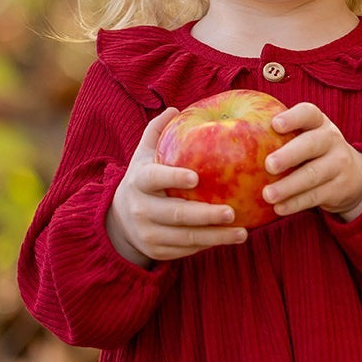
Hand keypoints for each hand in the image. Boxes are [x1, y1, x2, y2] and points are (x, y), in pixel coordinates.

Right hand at [108, 106, 249, 263]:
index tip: (197, 178)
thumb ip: (157, 132)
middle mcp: (141, 209)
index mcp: (139, 181)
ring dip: (215, 236)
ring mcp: (148, 233)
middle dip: (205, 215)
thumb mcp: (143, 156)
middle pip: (176, 214)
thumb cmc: (143, 180)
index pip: (154, 178)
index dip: (174, 178)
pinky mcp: (157, 252)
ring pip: (185, 238)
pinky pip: (186, 251)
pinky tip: (230, 238)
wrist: (119, 221)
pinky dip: (209, 245)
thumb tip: (175, 109)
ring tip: (242, 232)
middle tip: (232, 211)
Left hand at [262, 102, 361, 218]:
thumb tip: (225, 125)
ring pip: (313, 174)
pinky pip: (316, 196)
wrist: (352, 175)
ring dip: (289, 186)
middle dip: (290, 154)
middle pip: (312, 144)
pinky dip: (296, 203)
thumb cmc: (311, 151)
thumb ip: (277, 133)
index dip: (293, 117)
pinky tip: (279, 209)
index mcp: (318, 122)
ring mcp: (338, 164)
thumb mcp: (304, 135)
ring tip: (267, 195)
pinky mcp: (339, 188)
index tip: (275, 125)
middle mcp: (331, 139)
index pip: (308, 113)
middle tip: (268, 165)